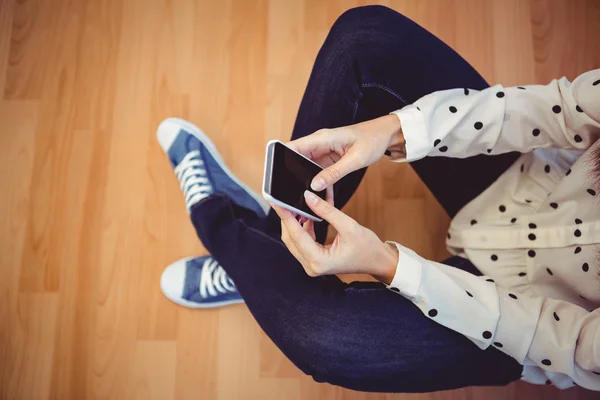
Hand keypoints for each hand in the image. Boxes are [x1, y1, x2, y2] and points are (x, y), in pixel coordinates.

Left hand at [271, 190, 398, 281]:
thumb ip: (326, 211)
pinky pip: (302, 242)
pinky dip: (303, 227)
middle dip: (288, 218)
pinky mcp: (314, 260)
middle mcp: (311, 266)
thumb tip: (308, 197)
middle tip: (284, 199)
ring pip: (294, 240)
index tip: (277, 201)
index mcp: (319, 261)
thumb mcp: (348, 225)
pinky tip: (306, 215)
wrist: (378, 261)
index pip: (296, 234)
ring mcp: (312, 265)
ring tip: (297, 205)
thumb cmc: (367, 248)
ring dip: (295, 222)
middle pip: (290, 238)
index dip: (285, 215)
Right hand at [287, 114, 403, 190]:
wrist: (385, 135)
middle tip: (288, 193)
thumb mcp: (355, 159)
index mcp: (321, 139)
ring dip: (305, 181)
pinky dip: (319, 183)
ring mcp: (322, 152)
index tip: (273, 175)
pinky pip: (317, 172)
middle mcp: (318, 144)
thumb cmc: (372, 140)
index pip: (292, 147)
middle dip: (290, 175)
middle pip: (295, 159)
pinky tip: (323, 196)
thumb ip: (334, 173)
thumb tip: (314, 185)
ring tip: (305, 198)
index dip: (279, 159)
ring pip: (305, 168)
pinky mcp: (328, 159)